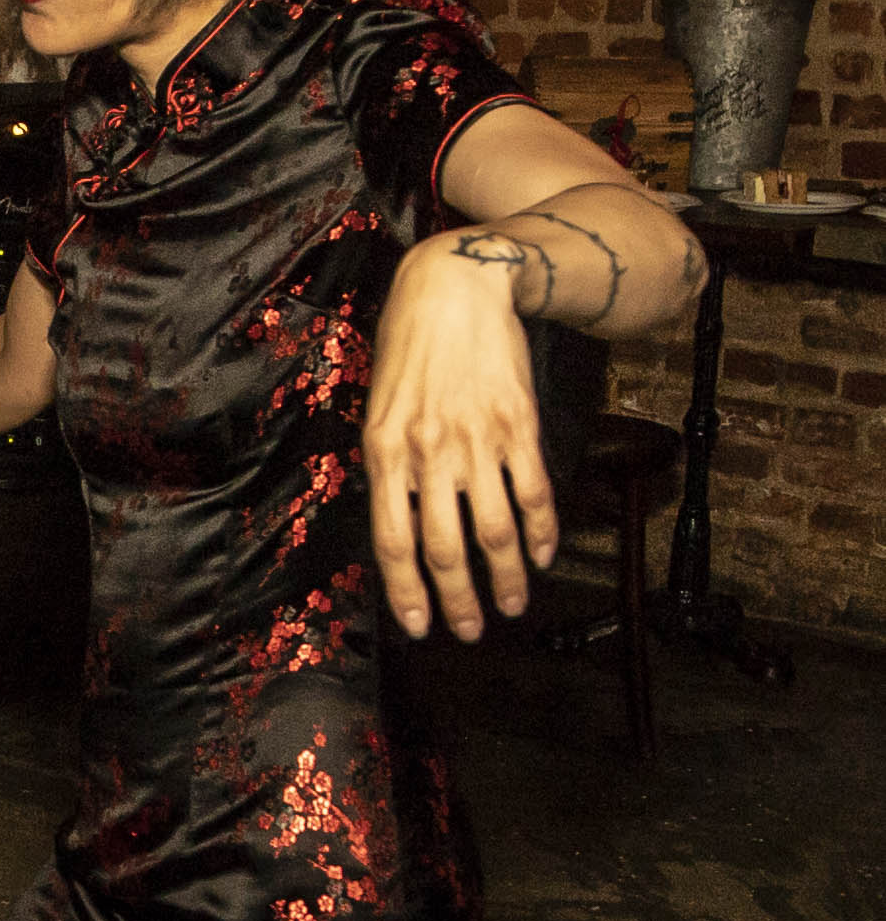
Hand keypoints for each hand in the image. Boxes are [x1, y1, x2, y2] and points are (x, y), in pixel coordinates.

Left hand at [367, 234, 557, 639]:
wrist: (455, 291)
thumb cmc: (408, 352)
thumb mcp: (377, 410)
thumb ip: (389, 468)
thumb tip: (400, 525)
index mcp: (384, 454)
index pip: (393, 541)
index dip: (406, 591)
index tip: (417, 626)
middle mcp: (429, 454)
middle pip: (445, 548)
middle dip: (458, 599)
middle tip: (470, 630)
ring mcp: (477, 442)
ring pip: (495, 530)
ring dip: (507, 578)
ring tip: (512, 605)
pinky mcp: (519, 426)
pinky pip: (534, 493)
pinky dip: (542, 532)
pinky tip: (543, 556)